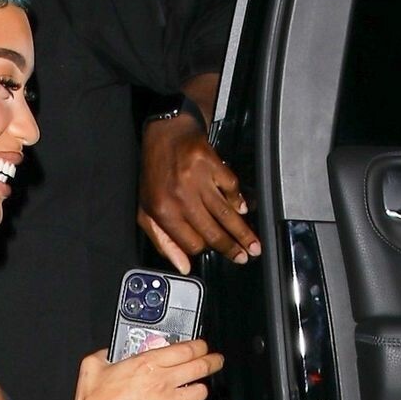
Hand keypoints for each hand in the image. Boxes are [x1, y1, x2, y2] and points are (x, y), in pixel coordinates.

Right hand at [71, 338, 223, 399]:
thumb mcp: (92, 366)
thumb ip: (105, 354)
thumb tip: (108, 353)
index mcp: (147, 363)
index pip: (187, 348)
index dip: (201, 346)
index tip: (202, 347)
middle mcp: (162, 381)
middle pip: (201, 367)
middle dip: (213, 362)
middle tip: (216, 362)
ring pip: (201, 392)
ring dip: (201, 391)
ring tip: (197, 391)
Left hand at [138, 117, 260, 270]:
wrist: (164, 132)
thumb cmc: (154, 172)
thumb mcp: (146, 210)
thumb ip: (163, 241)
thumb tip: (183, 266)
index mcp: (164, 212)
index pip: (192, 243)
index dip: (204, 249)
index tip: (214, 250)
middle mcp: (181, 197)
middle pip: (212, 232)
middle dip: (232, 248)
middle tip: (246, 257)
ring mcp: (198, 179)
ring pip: (225, 213)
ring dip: (242, 231)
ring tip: (254, 244)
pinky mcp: (211, 162)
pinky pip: (231, 186)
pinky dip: (239, 199)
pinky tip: (243, 209)